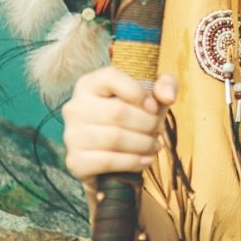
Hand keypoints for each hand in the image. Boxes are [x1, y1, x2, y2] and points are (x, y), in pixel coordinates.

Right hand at [61, 67, 175, 186]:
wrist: (111, 153)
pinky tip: (145, 160)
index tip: (154, 107)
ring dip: (143, 144)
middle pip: (117, 112)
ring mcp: (72, 135)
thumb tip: (168, 96)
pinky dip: (133, 162)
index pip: (111, 78)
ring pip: (114, 139)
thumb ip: (165, 85)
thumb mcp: (151, 95)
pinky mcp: (76, 161)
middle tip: (158, 130)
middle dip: (147, 123)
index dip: (138, 92)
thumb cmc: (133, 117)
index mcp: (89, 84)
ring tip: (155, 146)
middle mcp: (75, 107)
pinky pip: (108, 161)